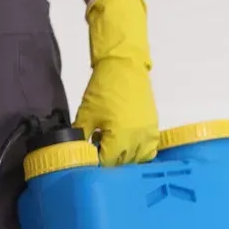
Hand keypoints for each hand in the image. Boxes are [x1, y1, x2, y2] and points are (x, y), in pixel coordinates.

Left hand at [74, 0, 160, 166]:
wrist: (125, 65)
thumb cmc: (103, 89)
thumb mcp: (86, 115)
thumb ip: (81, 138)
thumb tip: (75, 153)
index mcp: (120, 138)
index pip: (107, 164)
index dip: (96, 163)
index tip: (88, 159)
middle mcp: (138, 140)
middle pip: (122, 164)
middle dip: (108, 161)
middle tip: (96, 152)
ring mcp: (148, 134)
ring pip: (137, 159)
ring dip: (123, 158)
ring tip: (110, 147)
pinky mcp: (153, 127)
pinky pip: (149, 149)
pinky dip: (138, 152)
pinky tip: (126, 146)